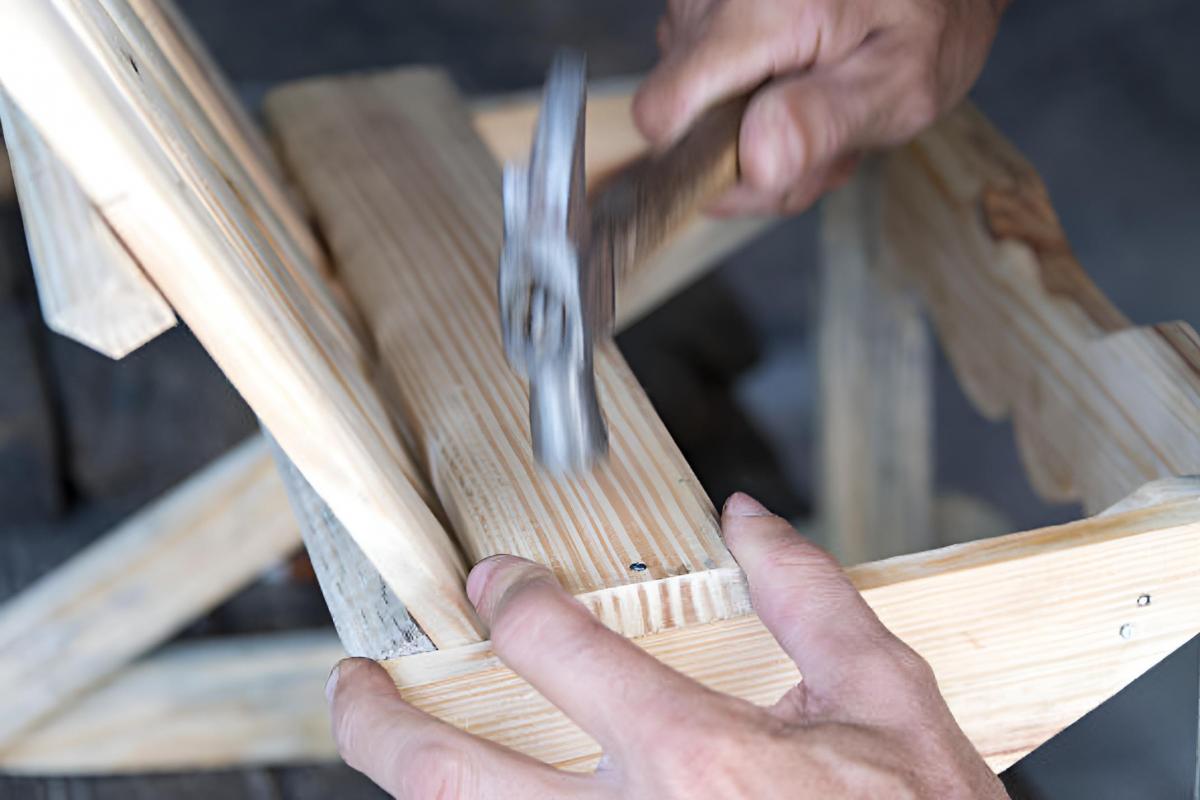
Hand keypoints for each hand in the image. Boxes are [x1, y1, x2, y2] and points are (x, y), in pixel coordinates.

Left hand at [325, 493, 1006, 798]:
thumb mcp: (888, 704)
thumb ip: (811, 601)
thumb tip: (752, 520)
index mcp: (698, 757)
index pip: (554, 646)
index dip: (508, 598)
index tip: (493, 584)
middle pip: (454, 777)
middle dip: (378, 724)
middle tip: (349, 685)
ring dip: (412, 789)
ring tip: (385, 749)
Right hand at [634, 0, 1007, 214]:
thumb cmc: (930, 17)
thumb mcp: (902, 83)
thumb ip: (825, 123)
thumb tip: (754, 161)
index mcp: (763, 12)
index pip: (664, 115)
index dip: (708, 162)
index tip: (770, 162)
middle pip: (680, 124)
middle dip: (749, 152)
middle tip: (826, 130)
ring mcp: (699, 2)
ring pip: (692, 111)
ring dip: (756, 130)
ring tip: (823, 99)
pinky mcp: (699, 12)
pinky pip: (703, 87)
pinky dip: (751, 102)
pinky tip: (802, 81)